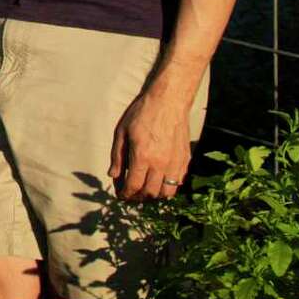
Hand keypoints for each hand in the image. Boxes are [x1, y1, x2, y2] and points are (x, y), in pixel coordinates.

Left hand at [109, 83, 192, 198]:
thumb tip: (113, 175)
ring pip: (167, 192)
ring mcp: (176, 163)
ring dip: (154, 195)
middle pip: (150, 193)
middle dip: (138, 197)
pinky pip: (178, 181)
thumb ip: (117, 156)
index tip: (120, 195)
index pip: (133, 186)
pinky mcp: (185, 159)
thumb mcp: (122, 132)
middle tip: (131, 193)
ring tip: (145, 189)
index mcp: (142, 157)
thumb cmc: (142, 113)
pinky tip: (159, 180)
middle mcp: (161, 164)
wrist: (169, 101)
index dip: (125, 194)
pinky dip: (168, 186)